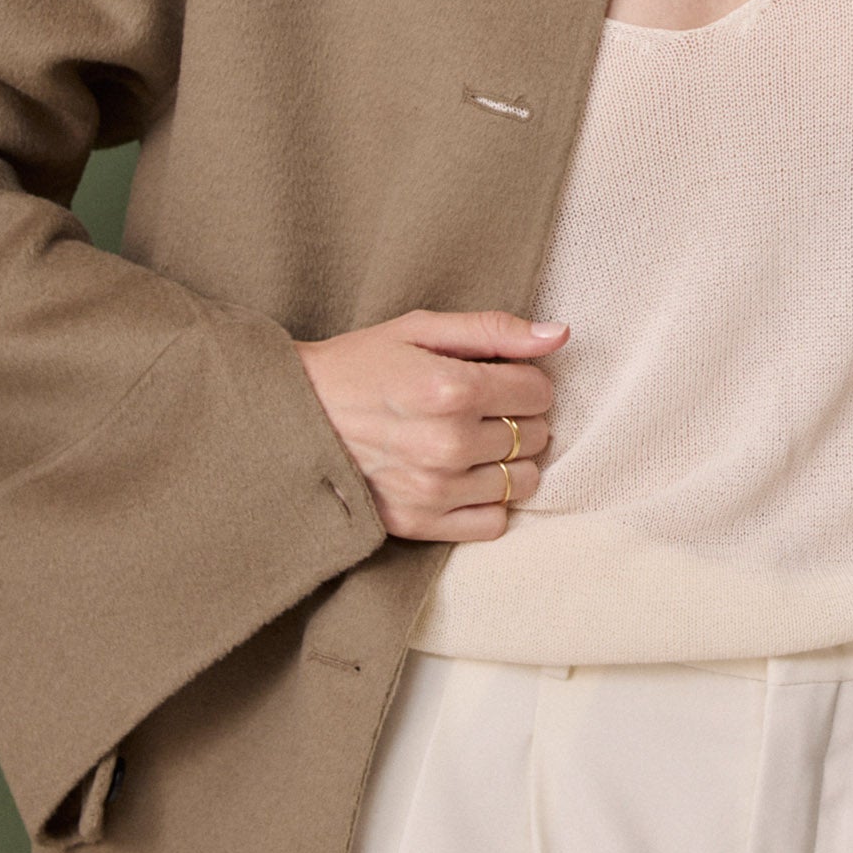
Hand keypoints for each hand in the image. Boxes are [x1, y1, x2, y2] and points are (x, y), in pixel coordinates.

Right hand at [295, 308, 567, 541]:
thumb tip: (558, 336)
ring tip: (478, 443)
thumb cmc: (360, 365)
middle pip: (535, 436)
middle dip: (521, 418)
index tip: (503, 379)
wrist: (294, 416)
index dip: (528, 381)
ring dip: (511, 461)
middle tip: (486, 409)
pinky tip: (467, 477)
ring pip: (523, 482)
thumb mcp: (421, 329)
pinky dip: (491, 501)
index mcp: (451, 388)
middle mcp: (447, 443)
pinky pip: (494, 523)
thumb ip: (494, 330)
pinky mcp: (419, 523)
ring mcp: (434, 489)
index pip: (539, 392)